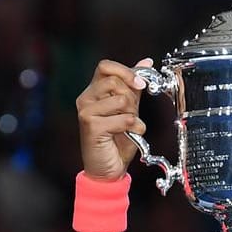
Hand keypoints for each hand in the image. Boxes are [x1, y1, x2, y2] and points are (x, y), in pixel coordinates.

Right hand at [74, 58, 150, 181]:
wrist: (108, 169)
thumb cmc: (116, 140)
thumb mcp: (130, 109)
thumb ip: (134, 87)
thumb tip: (146, 62)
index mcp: (94, 91)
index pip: (106, 66)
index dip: (126, 71)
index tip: (141, 83)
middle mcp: (86, 99)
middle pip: (114, 81)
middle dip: (131, 98)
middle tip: (132, 113)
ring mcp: (86, 112)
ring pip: (120, 99)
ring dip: (133, 115)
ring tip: (129, 127)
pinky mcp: (91, 126)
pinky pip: (122, 119)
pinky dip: (132, 128)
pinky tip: (128, 135)